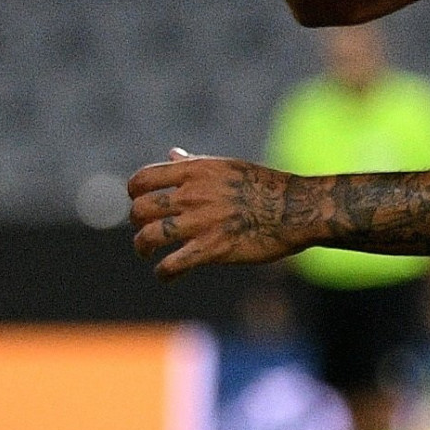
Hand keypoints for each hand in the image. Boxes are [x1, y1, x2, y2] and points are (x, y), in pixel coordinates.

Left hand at [129, 150, 316, 275]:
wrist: (295, 209)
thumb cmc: (264, 186)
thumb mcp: (226, 166)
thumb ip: (193, 165)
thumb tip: (172, 154)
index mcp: (195, 171)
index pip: (143, 179)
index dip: (133, 193)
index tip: (138, 202)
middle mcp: (192, 195)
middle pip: (140, 210)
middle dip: (136, 223)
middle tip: (145, 231)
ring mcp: (201, 222)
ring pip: (149, 237)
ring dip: (142, 248)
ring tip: (147, 253)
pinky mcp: (211, 249)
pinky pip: (172, 265)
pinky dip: (164, 273)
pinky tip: (167, 275)